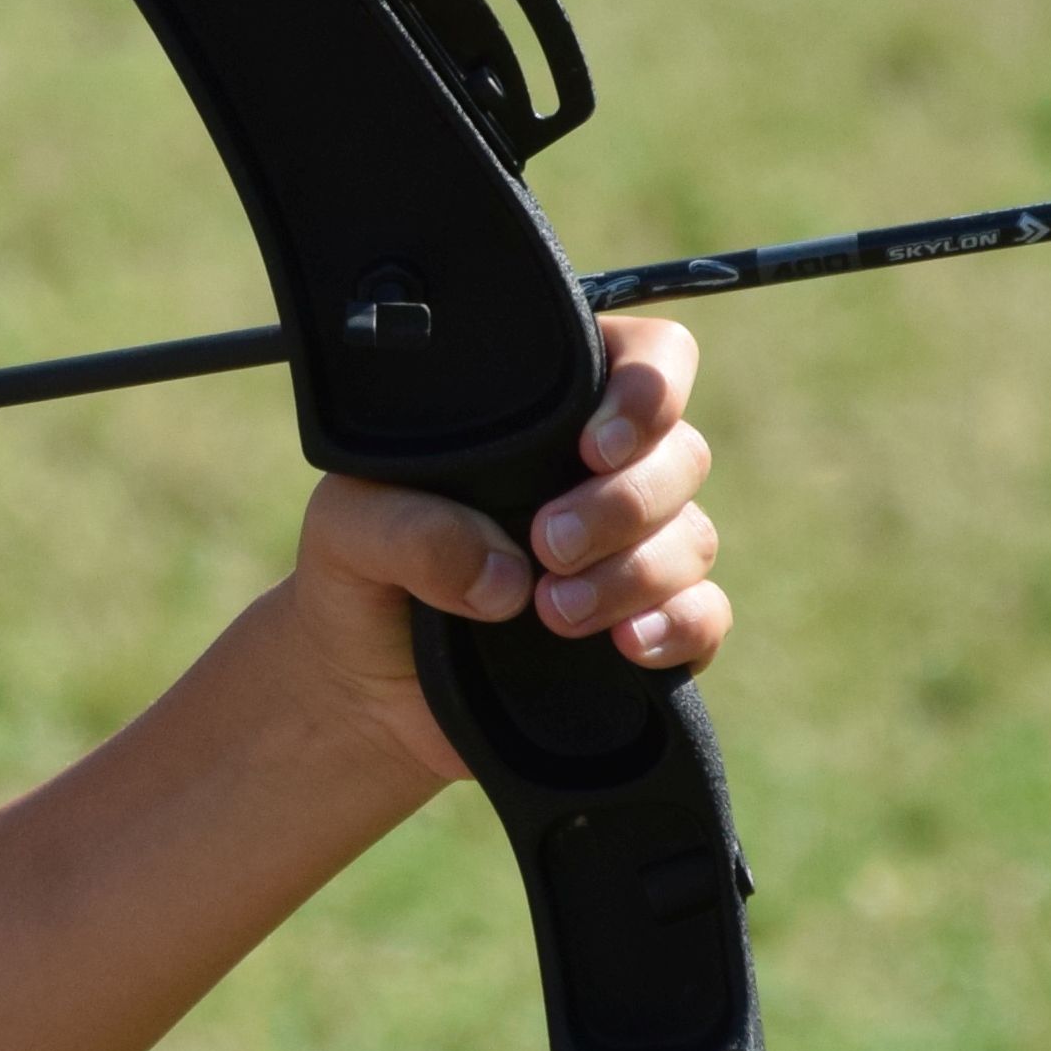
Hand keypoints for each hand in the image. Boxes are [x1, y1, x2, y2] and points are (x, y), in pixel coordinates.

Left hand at [276, 315, 731, 786]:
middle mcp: (601, 473)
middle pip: (681, 452)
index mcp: (542, 413)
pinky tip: (626, 646)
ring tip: (554, 611)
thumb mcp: (346, 532)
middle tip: (548, 541)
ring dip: (634, 573)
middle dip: (625, 501)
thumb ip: (407, 528)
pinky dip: (678, 625)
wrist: (366, 691)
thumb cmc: (360, 576)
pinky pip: (705, 615)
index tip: (593, 444)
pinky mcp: (647, 627)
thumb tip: (504, 573)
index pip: (641, 358)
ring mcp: (633, 551)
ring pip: (693, 535)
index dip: (647, 387)